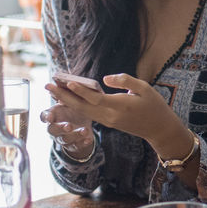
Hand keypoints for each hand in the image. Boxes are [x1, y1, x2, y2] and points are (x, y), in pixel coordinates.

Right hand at [41, 81, 96, 159]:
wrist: (81, 126)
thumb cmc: (74, 110)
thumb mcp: (70, 102)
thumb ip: (66, 94)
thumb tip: (62, 82)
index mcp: (53, 115)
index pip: (44, 116)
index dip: (46, 117)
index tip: (51, 117)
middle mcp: (55, 127)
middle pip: (52, 130)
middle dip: (60, 128)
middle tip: (69, 126)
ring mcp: (63, 137)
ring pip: (65, 139)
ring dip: (74, 135)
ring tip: (85, 130)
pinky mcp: (73, 145)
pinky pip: (76, 146)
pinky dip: (82, 143)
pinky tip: (89, 139)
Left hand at [51, 73, 182, 150]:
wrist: (158, 129)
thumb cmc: (154, 106)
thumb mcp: (145, 88)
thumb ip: (125, 81)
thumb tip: (105, 78)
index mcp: (119, 106)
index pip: (95, 99)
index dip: (80, 91)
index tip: (67, 82)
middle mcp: (110, 116)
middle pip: (82, 107)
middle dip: (63, 96)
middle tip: (47, 85)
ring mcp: (107, 121)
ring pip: (82, 111)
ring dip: (67, 101)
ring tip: (53, 89)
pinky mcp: (107, 122)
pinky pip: (88, 113)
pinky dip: (76, 105)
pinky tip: (68, 97)